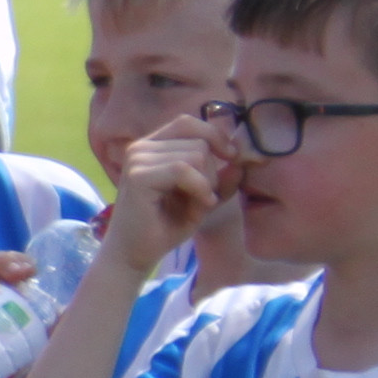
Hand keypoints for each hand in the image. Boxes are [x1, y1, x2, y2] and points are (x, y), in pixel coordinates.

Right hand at [105, 117, 228, 275]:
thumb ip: (222, 178)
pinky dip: (199, 188)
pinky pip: (183, 169)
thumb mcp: (202, 197)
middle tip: (205, 198)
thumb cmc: (165, 226)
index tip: (231, 158)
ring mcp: (137, 160)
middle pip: (198, 141)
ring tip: (199, 204)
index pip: (188, 122)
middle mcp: (141, 148)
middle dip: (212, 171)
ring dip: (207, 182)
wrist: (136, 254)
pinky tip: (201, 206)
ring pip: (195, 154)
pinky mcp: (138, 176)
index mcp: (152, 146)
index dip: (214, 136)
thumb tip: (241, 157)